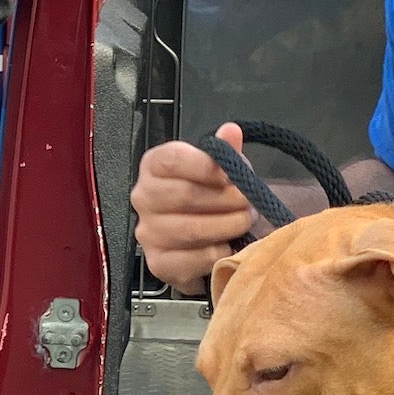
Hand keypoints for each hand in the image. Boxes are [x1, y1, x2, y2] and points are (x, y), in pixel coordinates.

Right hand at [131, 121, 257, 293]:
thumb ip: (224, 152)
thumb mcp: (218, 171)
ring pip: (192, 229)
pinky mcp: (159, 263)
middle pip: (186, 195)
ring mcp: (148, 232)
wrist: (199, 241)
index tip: (232, 175)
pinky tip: (229, 246)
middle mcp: (144, 198)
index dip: (207, 166)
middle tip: (249, 204)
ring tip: (244, 222)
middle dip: (227, 200)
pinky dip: (219, 253)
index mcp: (154, 167)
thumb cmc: (208, 197)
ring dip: (228, 226)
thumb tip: (231, 131)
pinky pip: (195, 259)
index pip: (173, 160)